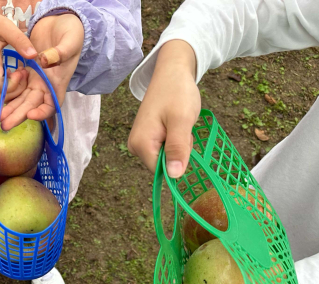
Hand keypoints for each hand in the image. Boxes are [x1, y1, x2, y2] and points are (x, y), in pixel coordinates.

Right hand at [0, 13, 36, 101]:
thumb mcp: (5, 26)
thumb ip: (19, 40)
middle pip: (0, 94)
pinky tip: (15, 74)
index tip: (21, 71)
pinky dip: (9, 88)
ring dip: (14, 89)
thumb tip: (33, 55)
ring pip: (0, 95)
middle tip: (24, 72)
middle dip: (17, 88)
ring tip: (20, 73)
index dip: (12, 84)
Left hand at [0, 13, 82, 129]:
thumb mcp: (70, 40)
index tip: (30, 114)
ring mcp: (36, 79)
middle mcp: (47, 84)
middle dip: (19, 116)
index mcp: (59, 81)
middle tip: (4, 125)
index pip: (52, 104)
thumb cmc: (71, 32)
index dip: (42, 112)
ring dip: (11, 109)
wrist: (62, 21)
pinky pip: (17, 88)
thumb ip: (60, 52)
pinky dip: (9, 95)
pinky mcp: (28, 73)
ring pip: (22, 99)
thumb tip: (45, 61)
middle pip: (32, 105)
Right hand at [127, 40, 200, 177]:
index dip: (178, 160)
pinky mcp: (147, 138)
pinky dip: (176, 140)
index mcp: (140, 145)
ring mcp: (140, 142)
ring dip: (179, 145)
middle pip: (163, 165)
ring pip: (166, 157)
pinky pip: (165, 149)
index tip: (182, 137)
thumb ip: (177, 149)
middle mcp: (135, 147)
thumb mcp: (181, 121)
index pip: (161, 172)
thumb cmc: (177, 93)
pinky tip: (175, 124)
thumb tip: (175, 177)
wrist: (172, 72)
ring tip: (179, 124)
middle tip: (182, 128)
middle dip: (179, 151)